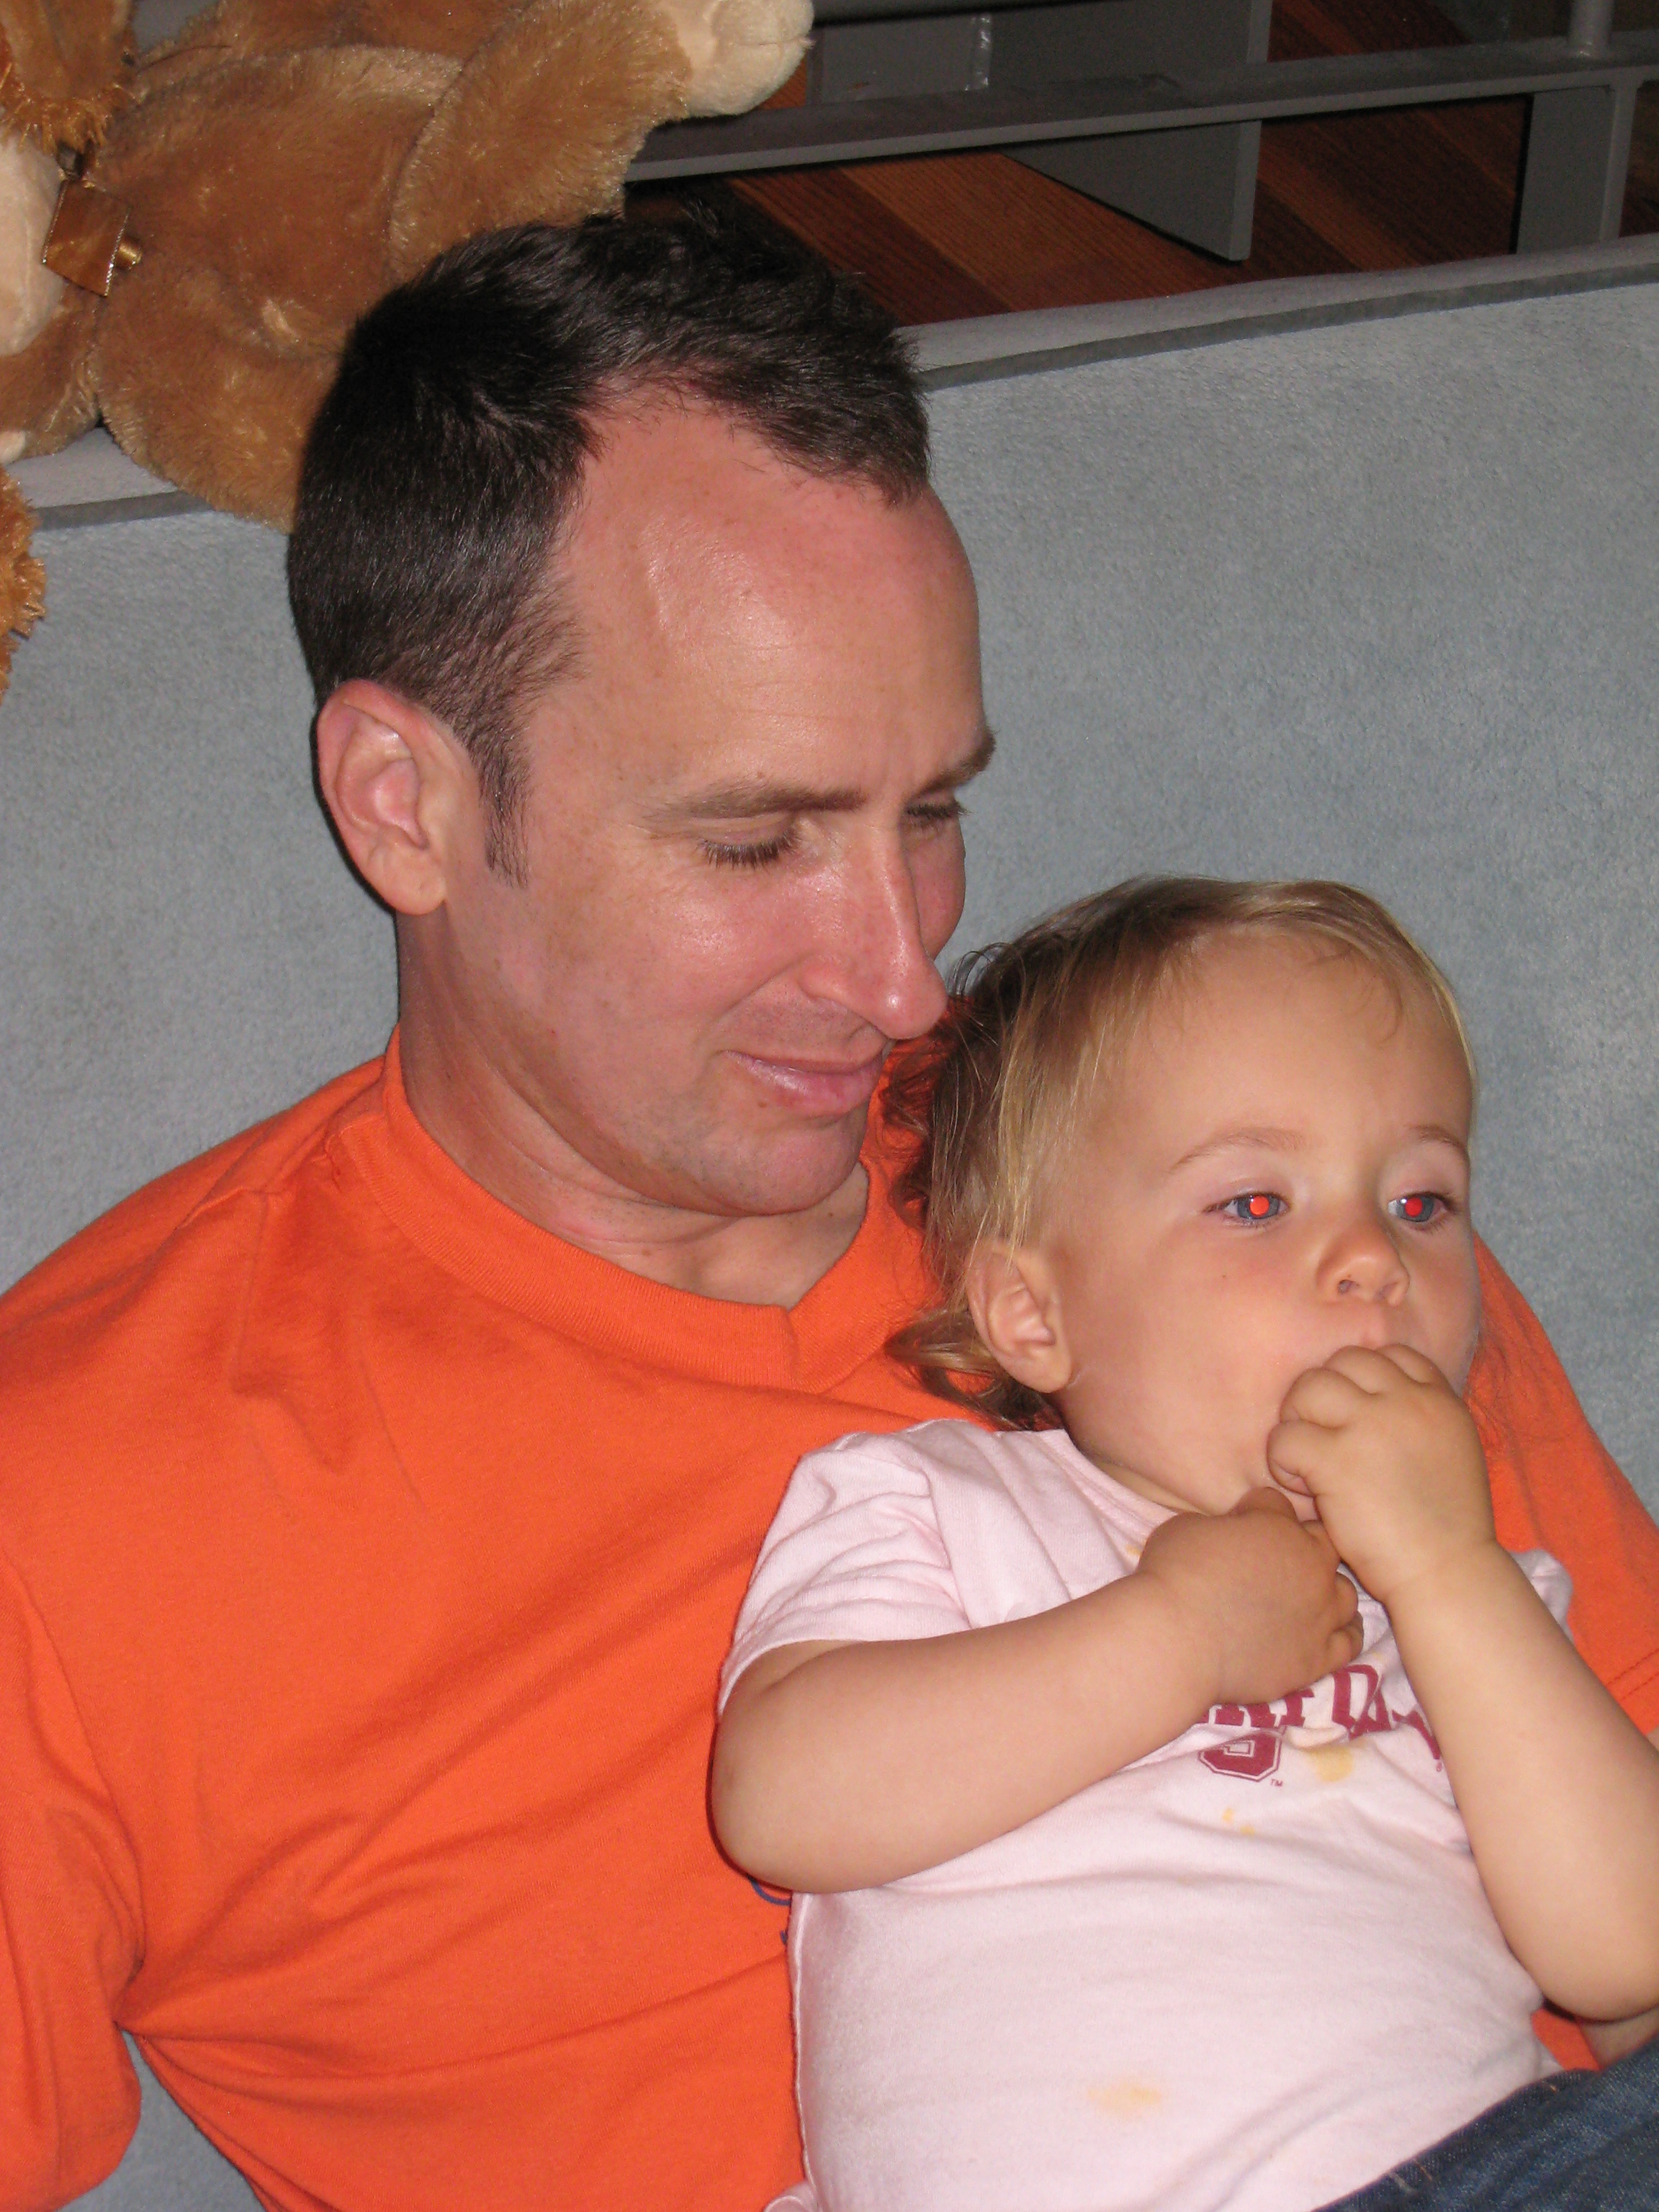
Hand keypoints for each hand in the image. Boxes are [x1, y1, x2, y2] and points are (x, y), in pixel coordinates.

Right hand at [1136, 1489, 1361, 1710]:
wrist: (1177, 1639)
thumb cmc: (1174, 1576)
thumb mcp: (1187, 1526)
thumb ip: (1221, 1526)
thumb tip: (1229, 1537)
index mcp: (1277, 1525)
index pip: (1276, 1503)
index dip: (1254, 1511)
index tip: (1239, 1524)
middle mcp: (1310, 1564)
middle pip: (1323, 1543)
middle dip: (1302, 1545)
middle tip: (1275, 1560)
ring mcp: (1320, 1613)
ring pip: (1345, 1593)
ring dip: (1327, 1589)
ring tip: (1307, 1597)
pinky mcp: (1318, 1656)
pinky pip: (1349, 1641)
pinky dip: (1342, 1632)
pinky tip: (1328, 1630)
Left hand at [1266, 1345, 1495, 1607]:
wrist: (1448, 1573)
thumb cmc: (1446, 1527)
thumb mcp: (1451, 1451)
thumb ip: (1418, 1419)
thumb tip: (1373, 1400)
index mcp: (1439, 1401)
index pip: (1389, 1354)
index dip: (1362, 1379)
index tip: (1354, 1413)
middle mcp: (1406, 1403)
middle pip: (1343, 1361)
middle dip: (1324, 1393)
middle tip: (1320, 1434)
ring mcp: (1371, 1427)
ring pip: (1309, 1386)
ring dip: (1298, 1418)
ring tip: (1306, 1458)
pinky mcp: (1337, 1460)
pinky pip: (1286, 1436)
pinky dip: (1282, 1459)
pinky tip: (1301, 1484)